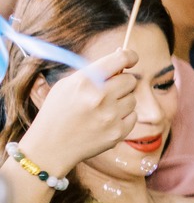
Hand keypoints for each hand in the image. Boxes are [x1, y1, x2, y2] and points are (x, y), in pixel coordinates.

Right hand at [16, 49, 138, 178]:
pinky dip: (123, 118)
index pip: (120, 59)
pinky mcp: (118, 133)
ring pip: (133, 99)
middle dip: (122, 83)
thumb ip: (94, 73)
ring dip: (121, 102)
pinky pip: (133, 117)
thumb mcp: (67, 85)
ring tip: (102, 109)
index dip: (130, 56)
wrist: (50, 146)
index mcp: (85, 80)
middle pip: (131, 80)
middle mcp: (100, 97)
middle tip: (109, 91)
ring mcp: (111, 116)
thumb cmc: (58, 111)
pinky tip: (105, 121)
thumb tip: (122, 62)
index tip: (132, 58)